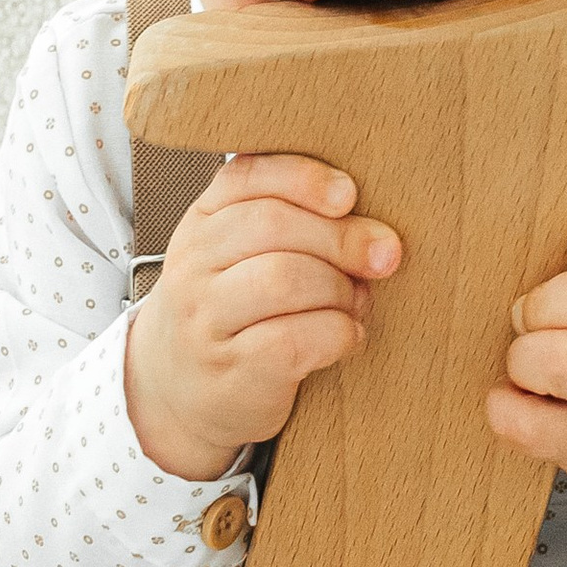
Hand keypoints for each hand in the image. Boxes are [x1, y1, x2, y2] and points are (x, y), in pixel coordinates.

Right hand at [125, 155, 401, 480]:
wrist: (181, 390)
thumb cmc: (235, 311)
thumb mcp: (245, 255)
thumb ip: (295, 223)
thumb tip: (376, 234)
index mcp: (202, 222)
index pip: (245, 176)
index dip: (304, 178)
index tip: (349, 194)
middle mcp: (193, 265)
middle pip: (273, 225)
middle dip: (342, 237)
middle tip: (384, 256)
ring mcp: (206, 320)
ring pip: (285, 279)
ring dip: (341, 289)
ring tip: (356, 303)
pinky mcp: (231, 370)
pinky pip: (296, 340)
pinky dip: (339, 334)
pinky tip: (347, 337)